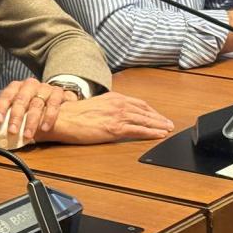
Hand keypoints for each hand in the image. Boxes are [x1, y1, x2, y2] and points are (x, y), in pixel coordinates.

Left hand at [0, 77, 70, 140]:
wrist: (54, 101)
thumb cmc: (32, 108)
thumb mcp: (21, 111)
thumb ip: (12, 118)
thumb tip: (1, 135)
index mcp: (17, 87)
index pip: (6, 95)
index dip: (1, 108)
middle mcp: (30, 85)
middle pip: (21, 99)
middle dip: (16, 116)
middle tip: (12, 131)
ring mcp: (45, 87)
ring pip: (37, 103)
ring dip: (31, 120)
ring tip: (28, 135)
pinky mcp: (58, 92)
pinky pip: (53, 103)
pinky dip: (49, 116)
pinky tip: (44, 128)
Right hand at [41, 92, 174, 143]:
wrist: (63, 119)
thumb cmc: (74, 114)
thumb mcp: (95, 105)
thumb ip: (108, 107)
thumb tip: (115, 114)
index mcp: (113, 97)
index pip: (138, 103)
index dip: (151, 110)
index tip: (158, 115)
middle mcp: (118, 104)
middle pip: (145, 111)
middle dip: (159, 118)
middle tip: (169, 123)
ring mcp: (117, 116)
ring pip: (145, 120)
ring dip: (159, 125)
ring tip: (168, 129)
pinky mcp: (115, 128)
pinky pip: (138, 130)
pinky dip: (151, 132)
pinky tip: (159, 135)